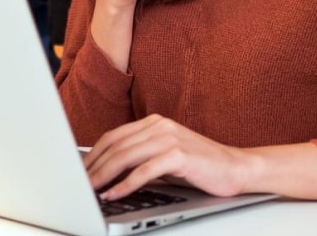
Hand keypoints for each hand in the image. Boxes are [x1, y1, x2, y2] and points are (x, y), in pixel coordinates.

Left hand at [84, 115, 250, 200]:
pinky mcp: (179, 155)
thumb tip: (110, 170)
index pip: (114, 136)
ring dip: (104, 175)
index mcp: (154, 122)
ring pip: (126, 156)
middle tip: (79, 183)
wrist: (237, 168)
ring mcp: (169, 138)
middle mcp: (159, 126)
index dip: (93, 154)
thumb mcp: (166, 156)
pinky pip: (144, 171)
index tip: (79, 170)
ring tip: (91, 190)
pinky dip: (126, 184)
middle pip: (116, 145)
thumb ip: (142, 156)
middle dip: (94, 166)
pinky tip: (115, 194)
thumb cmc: (201, 166)